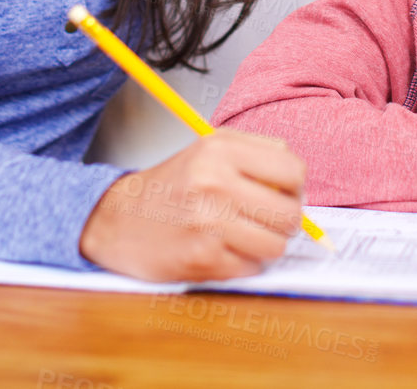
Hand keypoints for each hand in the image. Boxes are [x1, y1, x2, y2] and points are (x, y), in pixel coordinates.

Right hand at [78, 130, 304, 281]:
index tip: (283, 192)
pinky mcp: (202, 259)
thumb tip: (299, 180)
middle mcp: (214, 183)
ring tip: (245, 235)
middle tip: (266, 219)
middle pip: (290, 213)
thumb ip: (257, 153)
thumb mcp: (209, 149)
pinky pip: (252, 267)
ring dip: (266, 245)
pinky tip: (223, 249)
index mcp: (219, 149)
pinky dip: (244, 262)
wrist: (117, 219)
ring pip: (276, 245)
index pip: (293, 170)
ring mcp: (208, 224)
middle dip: (285, 221)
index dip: (295, 186)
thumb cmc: (172, 185)